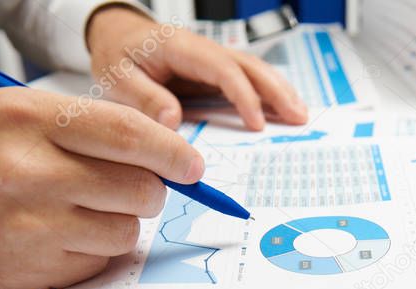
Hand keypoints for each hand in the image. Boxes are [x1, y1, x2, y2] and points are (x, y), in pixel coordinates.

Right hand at [0, 88, 203, 288]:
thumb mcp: (9, 117)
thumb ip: (83, 127)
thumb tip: (162, 151)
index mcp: (26, 119)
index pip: (129, 133)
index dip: (172, 153)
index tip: (191, 167)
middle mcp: (30, 170)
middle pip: (140, 188)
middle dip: (147, 192)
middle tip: (125, 191)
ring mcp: (32, 226)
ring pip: (126, 231)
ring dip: (117, 225)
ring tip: (76, 214)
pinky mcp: (33, 270)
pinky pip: (99, 264)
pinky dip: (90, 254)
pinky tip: (54, 240)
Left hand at [86, 7, 307, 130]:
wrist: (116, 37)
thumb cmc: (117, 56)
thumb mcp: (118, 78)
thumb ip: (143, 98)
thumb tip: (173, 119)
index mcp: (179, 47)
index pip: (221, 68)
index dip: (243, 94)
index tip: (256, 123)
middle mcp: (202, 49)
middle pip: (248, 65)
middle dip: (276, 91)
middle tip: (298, 117)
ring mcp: (211, 59)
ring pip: (253, 70)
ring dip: (279, 91)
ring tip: (299, 116)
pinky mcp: (214, 72)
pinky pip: (246, 79)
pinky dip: (268, 94)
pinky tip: (282, 110)